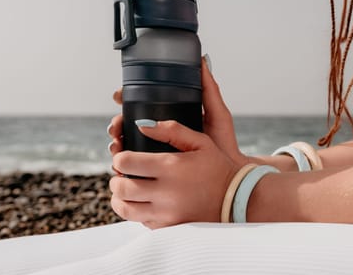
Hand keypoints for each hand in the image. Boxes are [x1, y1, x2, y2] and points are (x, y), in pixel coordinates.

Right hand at [107, 56, 247, 165]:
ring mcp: (157, 152)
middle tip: (117, 126)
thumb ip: (209, 89)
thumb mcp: (217, 113)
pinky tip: (120, 166)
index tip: (119, 95)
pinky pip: (134, 167)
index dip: (127, 97)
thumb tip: (202, 60)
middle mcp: (161, 133)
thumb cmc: (225, 144)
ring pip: (127, 144)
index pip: (143, 103)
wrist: (229, 178)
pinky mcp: (156, 171)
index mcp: (171, 116)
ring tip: (117, 144)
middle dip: (117, 122)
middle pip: (129, 123)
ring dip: (116, 142)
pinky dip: (123, 165)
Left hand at [110, 119, 239, 228]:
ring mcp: (166, 213)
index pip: (126, 162)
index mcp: (171, 167)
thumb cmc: (218, 167)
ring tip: (125, 191)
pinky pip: (140, 221)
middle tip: (120, 175)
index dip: (120, 158)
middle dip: (115, 179)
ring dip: (119, 198)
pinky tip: (143, 202)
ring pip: (125, 209)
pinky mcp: (169, 227)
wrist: (237, 199)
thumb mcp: (200, 141)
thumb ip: (171, 130)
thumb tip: (142, 126)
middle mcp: (166, 192)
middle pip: (121, 187)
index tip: (124, 157)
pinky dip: (136, 211)